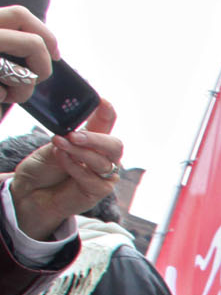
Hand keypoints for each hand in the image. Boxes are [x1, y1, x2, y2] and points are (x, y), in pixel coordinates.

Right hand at [0, 3, 55, 107]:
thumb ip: (9, 42)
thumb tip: (48, 48)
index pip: (19, 14)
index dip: (45, 33)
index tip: (56, 53)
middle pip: (32, 42)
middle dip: (43, 64)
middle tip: (37, 78)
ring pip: (25, 71)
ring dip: (23, 88)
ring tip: (4, 92)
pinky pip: (7, 89)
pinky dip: (6, 96)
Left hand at [6, 98, 123, 238]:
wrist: (30, 192)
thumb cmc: (42, 169)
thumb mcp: (52, 146)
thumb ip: (67, 140)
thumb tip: (75, 134)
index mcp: (92, 140)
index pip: (106, 123)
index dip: (107, 112)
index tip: (102, 101)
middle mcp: (101, 156)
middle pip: (114, 145)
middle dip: (96, 139)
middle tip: (74, 135)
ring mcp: (102, 174)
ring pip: (102, 162)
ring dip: (79, 152)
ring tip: (59, 145)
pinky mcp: (98, 191)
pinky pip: (92, 178)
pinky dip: (75, 167)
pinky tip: (62, 160)